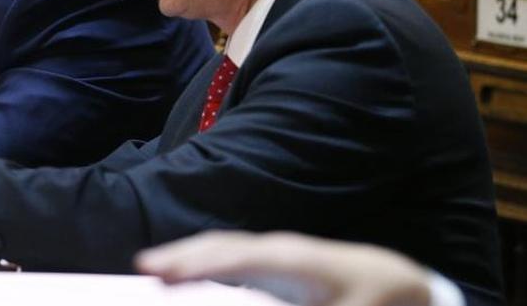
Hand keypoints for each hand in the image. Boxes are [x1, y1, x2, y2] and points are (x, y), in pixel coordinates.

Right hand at [137, 231, 432, 305]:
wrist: (400, 283)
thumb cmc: (379, 299)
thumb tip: (255, 301)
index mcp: (298, 261)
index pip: (243, 258)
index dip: (206, 264)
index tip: (171, 272)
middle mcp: (280, 251)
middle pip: (224, 246)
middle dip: (184, 254)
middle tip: (144, 267)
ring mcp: (274, 255)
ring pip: (222, 248)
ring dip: (187, 256)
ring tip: (152, 268)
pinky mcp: (272, 266)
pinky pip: (229, 258)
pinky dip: (202, 262)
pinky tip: (181, 273)